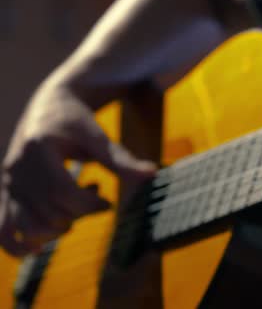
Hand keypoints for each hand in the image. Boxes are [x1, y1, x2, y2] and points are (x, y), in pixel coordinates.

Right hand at [0, 85, 155, 255]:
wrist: (49, 107)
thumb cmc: (76, 121)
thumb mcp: (98, 136)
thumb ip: (121, 159)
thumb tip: (152, 174)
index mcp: (38, 149)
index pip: (62, 192)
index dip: (89, 204)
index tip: (107, 201)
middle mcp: (16, 169)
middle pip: (50, 212)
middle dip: (80, 215)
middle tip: (97, 199)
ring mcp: (8, 183)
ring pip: (27, 226)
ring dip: (56, 230)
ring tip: (73, 212)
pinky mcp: (5, 193)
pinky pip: (3, 230)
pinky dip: (19, 245)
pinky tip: (39, 248)